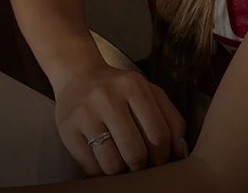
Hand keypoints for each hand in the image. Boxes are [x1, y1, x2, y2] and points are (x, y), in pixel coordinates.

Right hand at [55, 65, 187, 175]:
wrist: (77, 75)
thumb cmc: (120, 89)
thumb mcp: (150, 93)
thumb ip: (171, 118)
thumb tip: (180, 152)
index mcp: (133, 86)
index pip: (158, 134)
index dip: (163, 156)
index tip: (160, 161)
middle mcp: (107, 98)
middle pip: (135, 152)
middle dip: (143, 166)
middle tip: (141, 165)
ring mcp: (85, 114)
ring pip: (113, 164)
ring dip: (122, 172)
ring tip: (123, 164)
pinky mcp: (67, 130)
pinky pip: (91, 166)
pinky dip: (102, 172)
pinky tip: (105, 162)